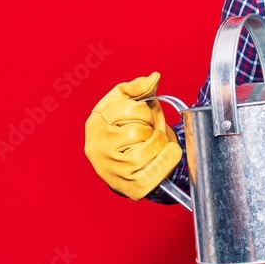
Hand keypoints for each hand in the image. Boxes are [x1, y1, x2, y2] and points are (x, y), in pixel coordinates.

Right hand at [84, 72, 182, 199]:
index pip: (133, 109)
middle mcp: (99, 148)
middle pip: (141, 131)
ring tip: (155, 143)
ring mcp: (112, 169)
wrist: (115, 162)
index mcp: (96, 123)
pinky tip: (164, 155)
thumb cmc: (120, 127)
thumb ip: (138, 87)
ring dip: (161, 143)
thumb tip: (155, 77)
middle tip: (150, 131)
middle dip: (154, 128)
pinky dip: (168, 160)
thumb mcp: (123, 101)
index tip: (143, 116)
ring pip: (149, 149)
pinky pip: (158, 170)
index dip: (146, 111)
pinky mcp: (129, 186)